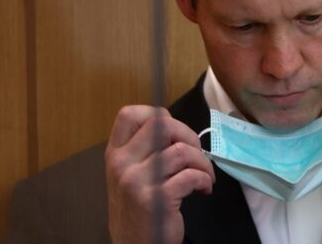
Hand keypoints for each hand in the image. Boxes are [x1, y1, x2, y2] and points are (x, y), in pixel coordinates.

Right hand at [105, 105, 215, 243]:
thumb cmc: (139, 208)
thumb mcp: (131, 174)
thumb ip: (145, 150)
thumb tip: (176, 129)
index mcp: (116, 153)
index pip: (130, 114)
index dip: (158, 115)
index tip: (173, 133)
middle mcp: (122, 163)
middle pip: (162, 124)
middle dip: (189, 136)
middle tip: (196, 155)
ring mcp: (137, 181)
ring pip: (182, 150)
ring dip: (203, 162)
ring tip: (204, 175)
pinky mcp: (156, 199)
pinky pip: (191, 175)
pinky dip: (205, 179)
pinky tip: (203, 189)